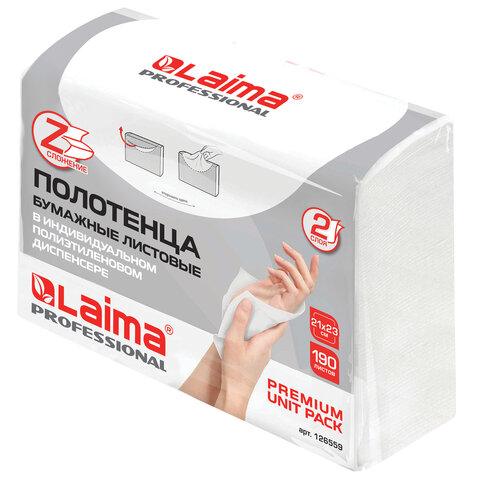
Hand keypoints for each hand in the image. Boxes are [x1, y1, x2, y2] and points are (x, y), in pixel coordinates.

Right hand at [215, 298, 286, 418]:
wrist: (234, 395)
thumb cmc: (235, 371)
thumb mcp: (233, 341)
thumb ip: (240, 320)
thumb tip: (247, 302)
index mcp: (265, 342)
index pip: (281, 325)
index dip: (282, 313)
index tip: (283, 304)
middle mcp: (266, 350)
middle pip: (272, 331)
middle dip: (268, 319)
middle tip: (262, 308)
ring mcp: (261, 359)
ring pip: (263, 340)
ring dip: (259, 330)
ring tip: (249, 321)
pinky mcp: (255, 364)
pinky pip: (257, 347)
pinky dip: (253, 340)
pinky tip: (242, 340)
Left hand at [233, 242, 318, 312]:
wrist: (244, 314)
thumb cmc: (254, 302)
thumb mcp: (268, 286)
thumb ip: (277, 277)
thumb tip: (283, 267)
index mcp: (293, 294)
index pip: (309, 280)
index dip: (314, 269)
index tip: (315, 256)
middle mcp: (296, 298)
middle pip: (308, 278)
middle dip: (299, 259)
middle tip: (286, 247)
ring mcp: (293, 302)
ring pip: (301, 279)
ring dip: (289, 264)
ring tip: (276, 257)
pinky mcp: (288, 304)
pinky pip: (290, 285)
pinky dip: (281, 275)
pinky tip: (270, 270)